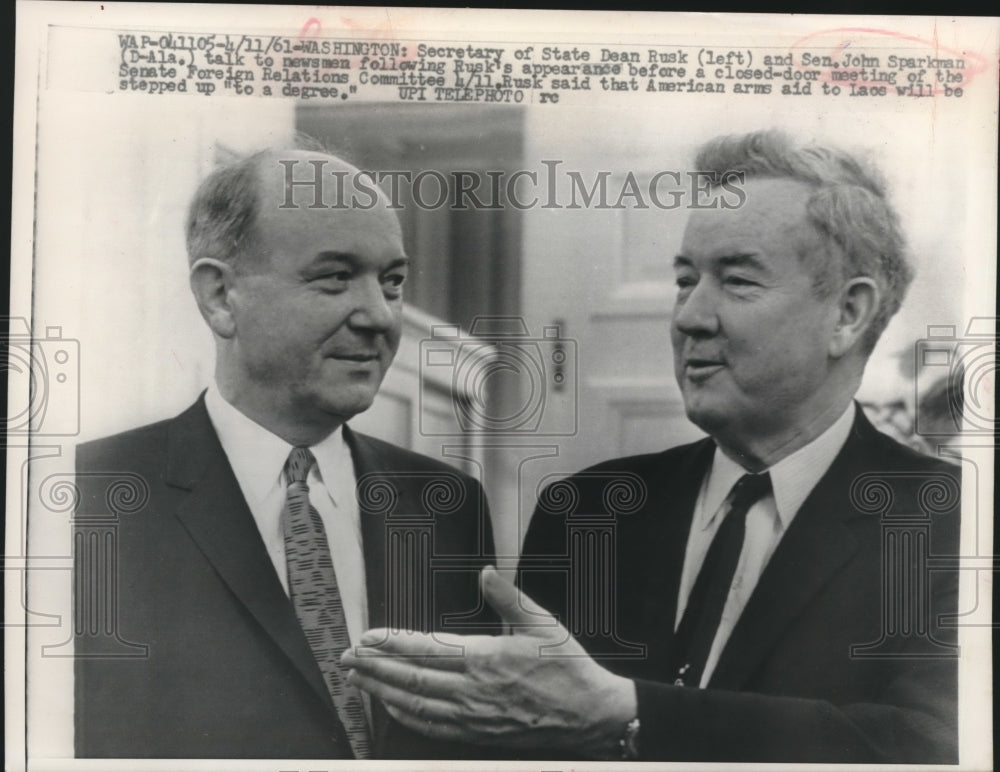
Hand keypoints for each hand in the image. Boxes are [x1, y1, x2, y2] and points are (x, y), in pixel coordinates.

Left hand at [341, 566, 636, 756]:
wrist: (591, 715)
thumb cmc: (568, 669)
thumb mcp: (543, 624)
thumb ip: (510, 597)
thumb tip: (486, 573)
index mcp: (486, 658)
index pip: (425, 649)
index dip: (391, 643)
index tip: (367, 636)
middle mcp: (472, 689)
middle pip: (409, 678)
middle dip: (373, 666)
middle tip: (347, 657)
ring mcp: (472, 716)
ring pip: (414, 705)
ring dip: (381, 691)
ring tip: (357, 679)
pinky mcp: (476, 734)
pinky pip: (430, 727)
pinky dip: (404, 716)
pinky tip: (390, 707)